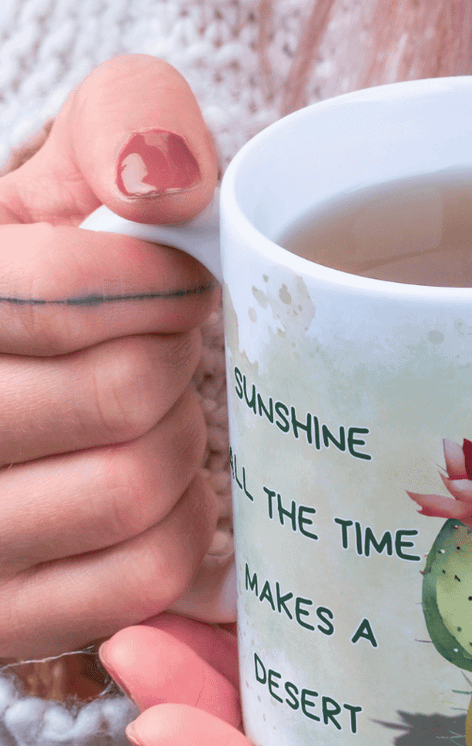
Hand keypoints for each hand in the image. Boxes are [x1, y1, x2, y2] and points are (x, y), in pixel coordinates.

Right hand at [0, 55, 219, 657]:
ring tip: (152, 410)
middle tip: (163, 343)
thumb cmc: (25, 283)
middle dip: (171, 356)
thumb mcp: (47, 185)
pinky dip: (179, 526)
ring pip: (136, 488)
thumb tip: (174, 183)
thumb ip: (119, 127)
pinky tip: (150, 482)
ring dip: (179, 439)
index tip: (177, 279)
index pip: (58, 298)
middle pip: (123, 393)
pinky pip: (144, 574)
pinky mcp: (0, 618)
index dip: (153, 282)